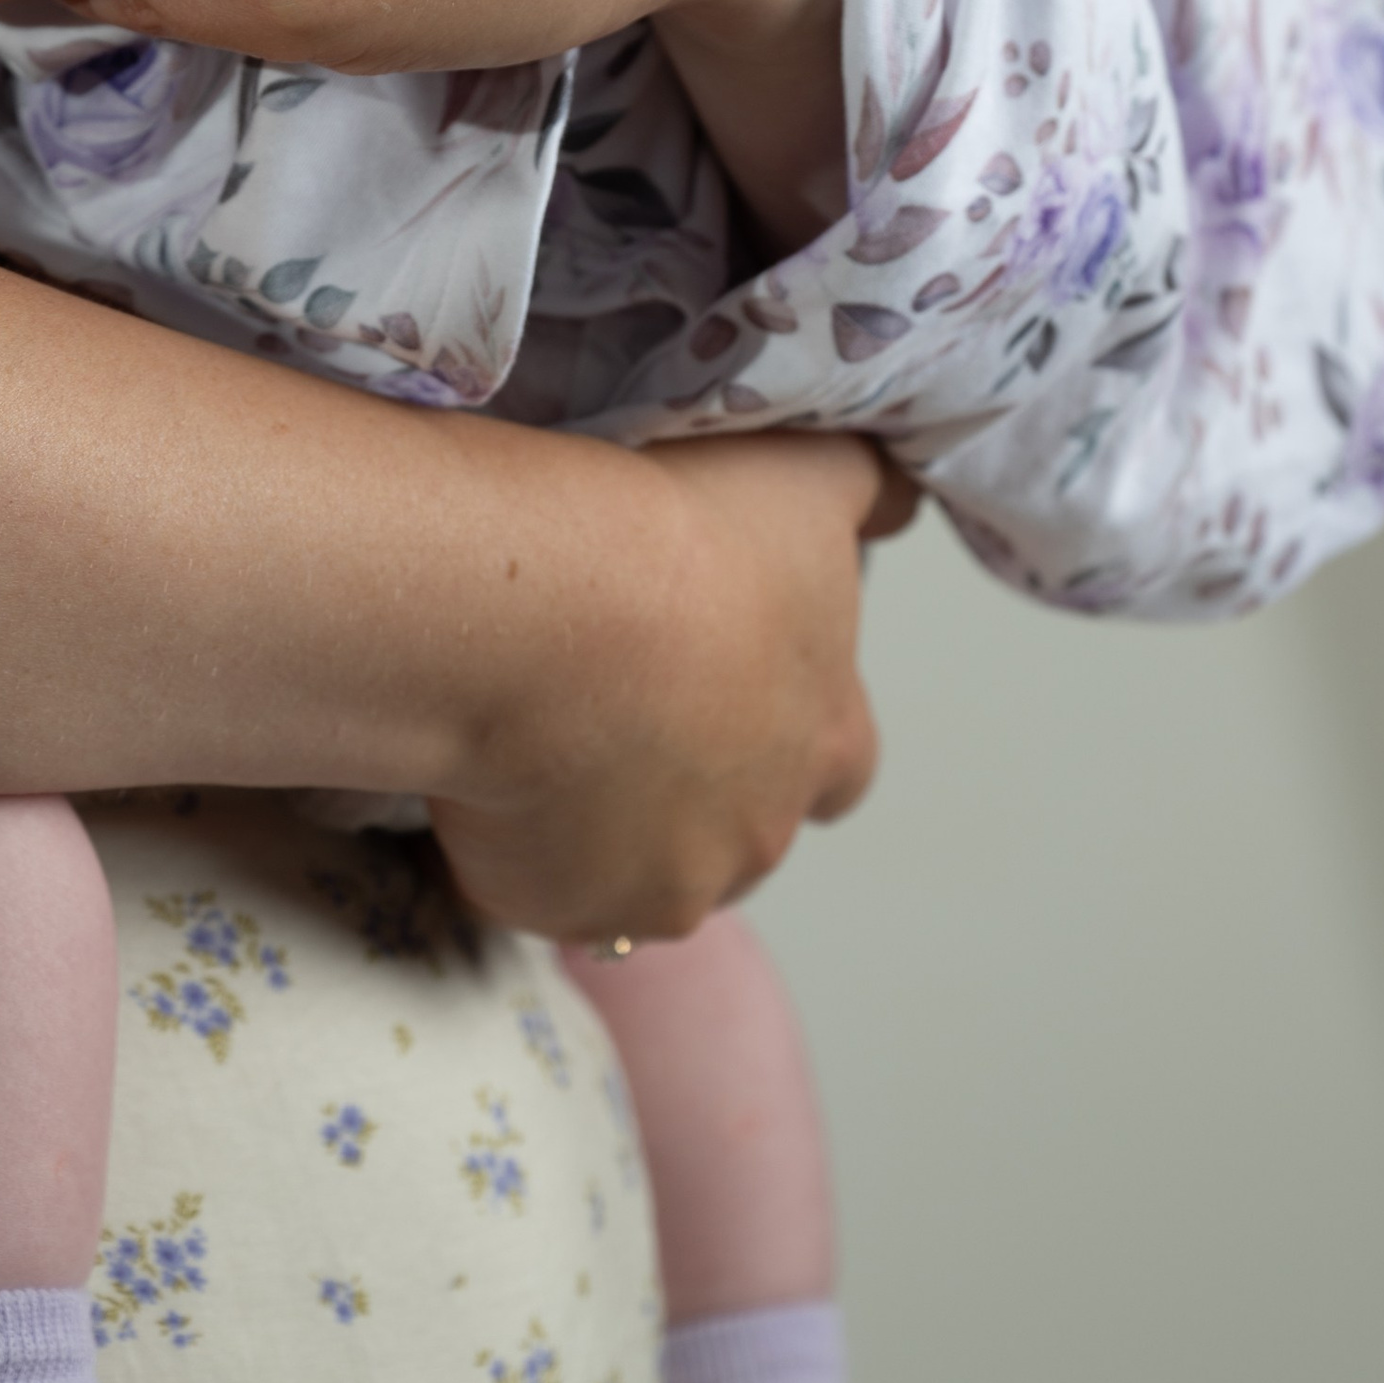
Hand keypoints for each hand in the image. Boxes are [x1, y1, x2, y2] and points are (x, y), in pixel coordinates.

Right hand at [431, 432, 918, 942]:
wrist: (542, 611)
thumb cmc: (679, 536)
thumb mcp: (805, 474)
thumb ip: (864, 492)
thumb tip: (894, 502)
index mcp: (828, 740)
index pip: (842, 763)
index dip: (792, 725)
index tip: (729, 677)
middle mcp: (759, 837)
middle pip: (740, 831)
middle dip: (695, 786)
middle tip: (624, 701)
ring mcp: (660, 887)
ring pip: (640, 872)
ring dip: (606, 825)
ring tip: (544, 731)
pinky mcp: (561, 908)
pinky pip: (536, 887)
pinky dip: (515, 843)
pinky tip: (489, 765)